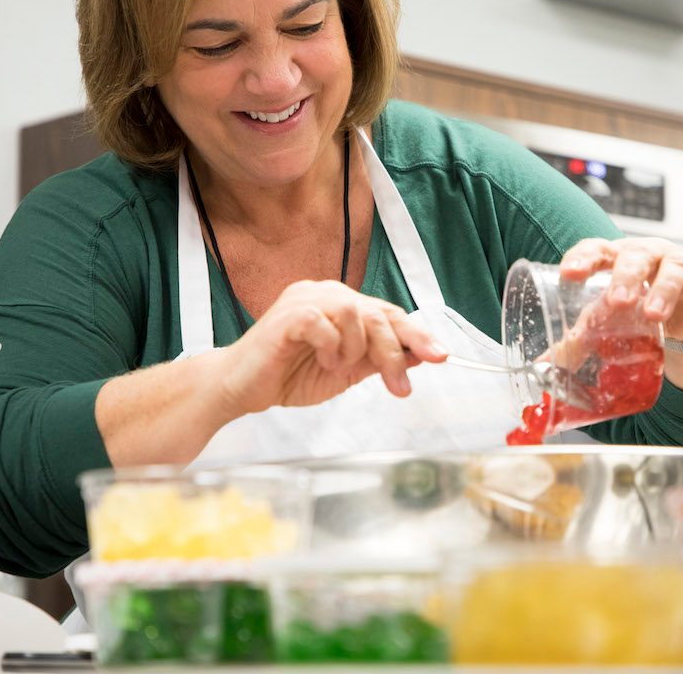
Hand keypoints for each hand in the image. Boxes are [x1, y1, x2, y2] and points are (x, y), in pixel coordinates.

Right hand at [211, 280, 447, 419]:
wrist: (241, 389)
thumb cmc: (289, 376)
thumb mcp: (346, 371)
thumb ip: (379, 359)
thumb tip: (421, 355)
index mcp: (341, 304)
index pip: (388, 313)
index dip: (417, 334)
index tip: (441, 356)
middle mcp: (326, 294)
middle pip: (378, 314)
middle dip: (394, 353)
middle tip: (398, 387)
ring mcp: (306, 299)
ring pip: (356, 314)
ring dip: (355, 350)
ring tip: (336, 367)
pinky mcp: (288, 314)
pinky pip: (324, 322)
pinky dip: (331, 347)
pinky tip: (322, 361)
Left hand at [559, 237, 682, 344]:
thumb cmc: (638, 305)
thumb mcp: (610, 317)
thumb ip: (581, 337)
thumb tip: (544, 366)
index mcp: (616, 258)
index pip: (597, 250)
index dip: (583, 258)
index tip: (569, 274)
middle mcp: (648, 255)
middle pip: (636, 256)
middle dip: (627, 276)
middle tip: (619, 301)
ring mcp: (681, 264)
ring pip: (673, 269)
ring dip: (663, 290)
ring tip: (653, 315)